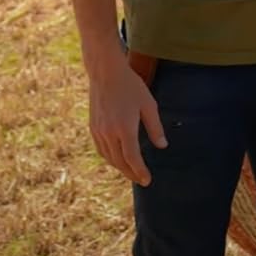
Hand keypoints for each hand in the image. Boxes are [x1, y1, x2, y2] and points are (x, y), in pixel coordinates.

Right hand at [88, 60, 166, 185]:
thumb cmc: (131, 87)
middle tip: (141, 180)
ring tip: (131, 172)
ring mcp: (99, 131)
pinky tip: (117, 158)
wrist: (106, 74)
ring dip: (120, 167)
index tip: (147, 180)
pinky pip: (101, 149)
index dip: (140, 171)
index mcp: (125, 128)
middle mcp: (109, 133)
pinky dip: (110, 158)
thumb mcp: (149, 105)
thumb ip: (155, 127)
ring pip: (109, 158)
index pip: (132, 158)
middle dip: (131, 173)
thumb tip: (162, 146)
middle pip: (119, 162)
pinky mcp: (93, 128)